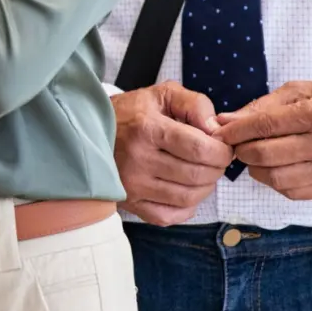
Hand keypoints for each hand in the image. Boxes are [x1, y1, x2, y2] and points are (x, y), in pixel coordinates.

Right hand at [112, 81, 234, 225]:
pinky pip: (172, 215)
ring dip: (205, 186)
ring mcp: (132, 185)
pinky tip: (183, 189)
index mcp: (147, 129)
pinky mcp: (130, 203)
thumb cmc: (131, 112)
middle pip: (198, 175)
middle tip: (212, 159)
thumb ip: (195, 104)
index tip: (221, 146)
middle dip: (216, 168)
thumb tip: (216, 130)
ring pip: (189, 197)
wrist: (89, 131)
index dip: (222, 151)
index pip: (202, 150)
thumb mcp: (162, 95)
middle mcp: (138, 160)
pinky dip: (187, 206)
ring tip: (198, 172)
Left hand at [217, 81, 311, 199]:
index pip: (264, 125)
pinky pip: (293, 192)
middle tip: (237, 144)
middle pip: (266, 155)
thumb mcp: (298, 93)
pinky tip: (275, 167)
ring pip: (277, 178)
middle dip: (243, 150)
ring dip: (256, 169)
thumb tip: (224, 120)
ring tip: (255, 156)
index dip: (235, 131)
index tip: (218, 133)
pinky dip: (276, 182)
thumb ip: (262, 106)